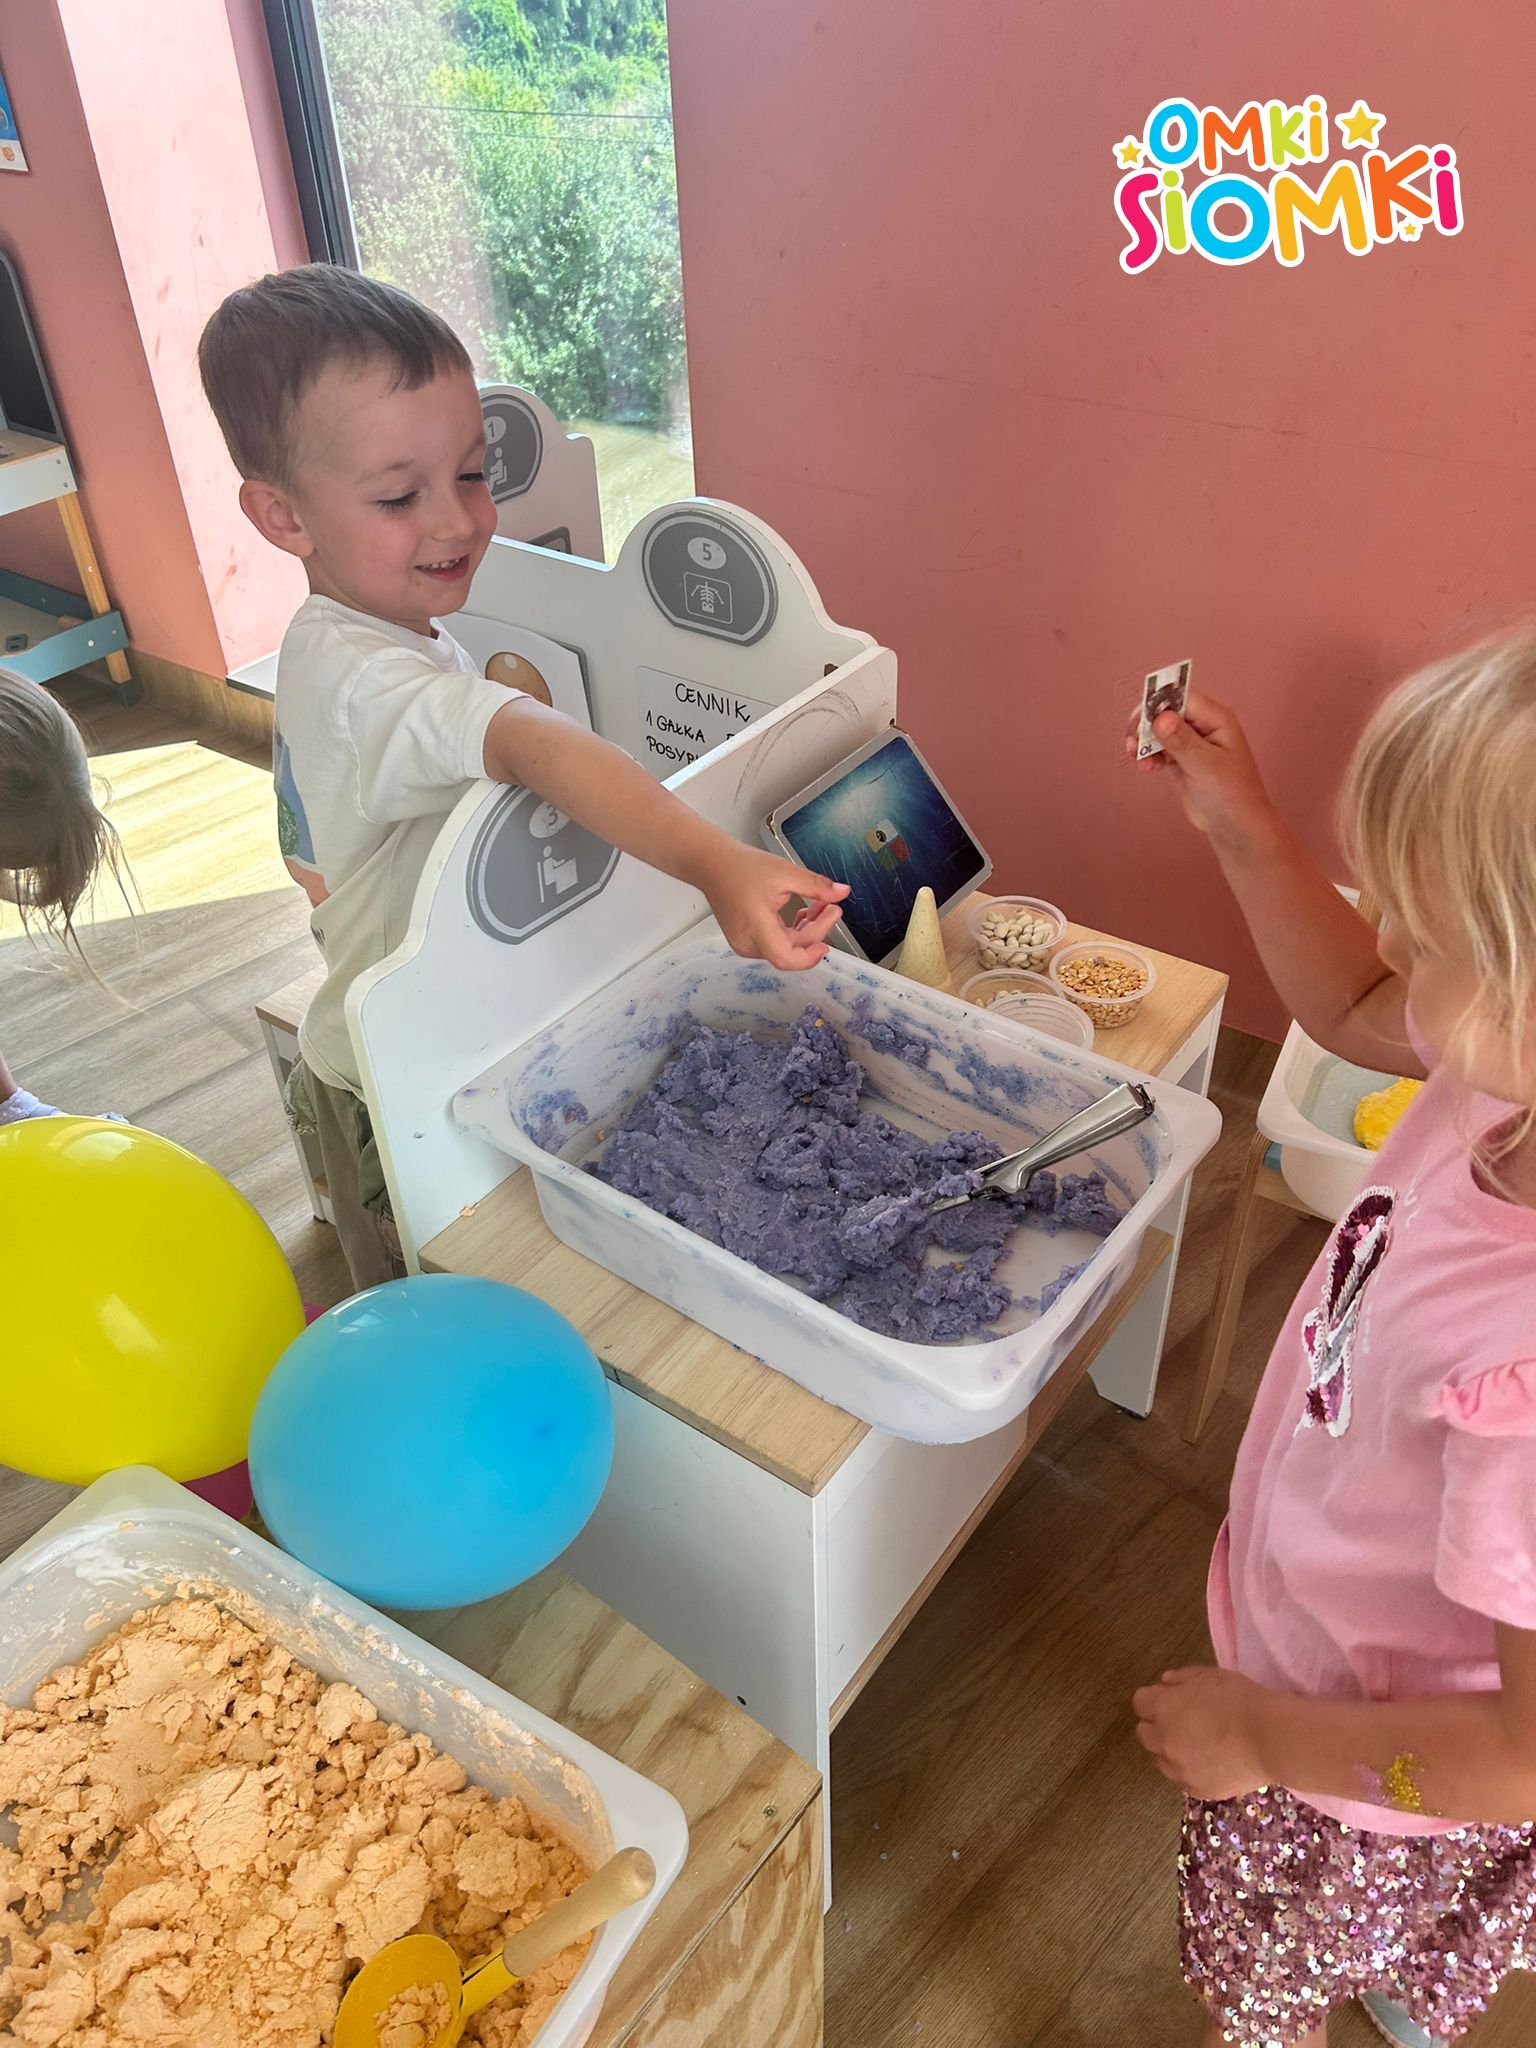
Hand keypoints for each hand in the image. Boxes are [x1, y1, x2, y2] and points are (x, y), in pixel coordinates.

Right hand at [702, 845, 848, 970]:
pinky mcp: (746, 940)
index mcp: (755, 927)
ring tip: (818, 906)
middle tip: (831, 908)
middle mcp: (748, 943)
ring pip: (785, 949)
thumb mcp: (785, 872)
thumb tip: (842, 893)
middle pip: (791, 952)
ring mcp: (745, 944)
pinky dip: (793, 931)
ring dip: (806, 931)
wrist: (712, 864)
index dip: (811, 954)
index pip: (787, 958)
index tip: (829, 931)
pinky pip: (776, 944)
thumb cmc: (741, 867)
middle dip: (816, 932)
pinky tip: (802, 914)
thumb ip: (816, 886)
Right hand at [1124, 690, 1275, 847]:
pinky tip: (1149, 767)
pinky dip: (1148, 754)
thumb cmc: (1232, 795)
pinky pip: (1158, 746)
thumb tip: (1161, 718)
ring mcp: (1191, 741)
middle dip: (1146, 723)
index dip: (1159, 703)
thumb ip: (1183, 742)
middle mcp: (1203, 725)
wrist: (1234, 825)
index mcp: (1216, 719)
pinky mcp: (1181, 757)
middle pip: (1166, 709)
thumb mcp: (1206, 767)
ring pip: (1158, 728)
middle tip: (1134, 741)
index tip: (1141, 720)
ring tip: (1141, 760)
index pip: (1182, 697)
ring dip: (1144, 741)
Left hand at [1133, 1666, 1272, 1800]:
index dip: (1153, 1699)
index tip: (1169, 1699)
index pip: (1140, 1703)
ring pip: (1163, 1761)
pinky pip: (1186, 1781)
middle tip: (1182, 1722)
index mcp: (1163, 1709)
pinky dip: (1193, 1772)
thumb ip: (1182, 1677)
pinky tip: (1213, 1763)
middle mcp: (1164, 1741)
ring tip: (1200, 1745)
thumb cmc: (1240, 1699)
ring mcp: (1180, 1770)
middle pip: (1145, 1734)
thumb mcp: (1210, 1675)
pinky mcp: (1198, 1790)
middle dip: (1158, 1726)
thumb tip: (1165, 1683)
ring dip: (1173, 1751)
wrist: (1269, 1738)